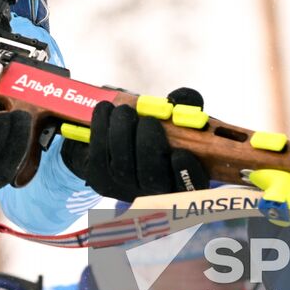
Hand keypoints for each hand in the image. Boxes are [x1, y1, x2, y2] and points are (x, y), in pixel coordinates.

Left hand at [61, 87, 209, 200]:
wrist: (123, 139)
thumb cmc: (159, 128)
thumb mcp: (178, 115)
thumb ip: (185, 106)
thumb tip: (179, 98)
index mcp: (182, 177)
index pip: (190, 186)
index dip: (186, 174)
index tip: (179, 154)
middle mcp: (154, 190)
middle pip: (151, 177)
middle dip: (148, 144)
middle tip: (148, 121)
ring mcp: (126, 188)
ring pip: (122, 167)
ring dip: (122, 133)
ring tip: (124, 111)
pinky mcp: (101, 179)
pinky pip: (98, 158)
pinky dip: (100, 130)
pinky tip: (105, 110)